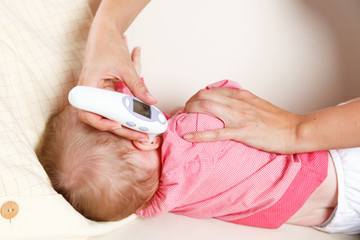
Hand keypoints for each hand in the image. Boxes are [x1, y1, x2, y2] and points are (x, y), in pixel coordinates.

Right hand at [78, 32, 151, 140]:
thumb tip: (151, 101)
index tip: (117, 124)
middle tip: (141, 135)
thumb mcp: (125, 66)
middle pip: (101, 119)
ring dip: (124, 124)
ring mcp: (96, 95)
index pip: (87, 112)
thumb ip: (137, 85)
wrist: (104, 34)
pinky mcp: (103, 95)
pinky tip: (138, 121)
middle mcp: (89, 93)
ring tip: (142, 132)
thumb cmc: (108, 46)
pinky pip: (113, 108)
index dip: (101, 122)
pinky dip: (125, 115)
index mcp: (87, 86)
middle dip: (122, 129)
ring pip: (108, 116)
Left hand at [183, 87, 301, 153]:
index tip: (191, 104)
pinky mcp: (242, 132)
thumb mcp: (257, 104)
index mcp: (241, 96)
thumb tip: (227, 104)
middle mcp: (238, 103)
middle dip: (189, 102)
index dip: (196, 96)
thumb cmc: (278, 120)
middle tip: (184, 112)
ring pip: (206, 108)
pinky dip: (199, 134)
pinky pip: (215, 133)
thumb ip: (242, 102)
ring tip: (182, 120)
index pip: (211, 90)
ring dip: (190, 112)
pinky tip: (187, 137)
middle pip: (204, 96)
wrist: (295, 130)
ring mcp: (239, 117)